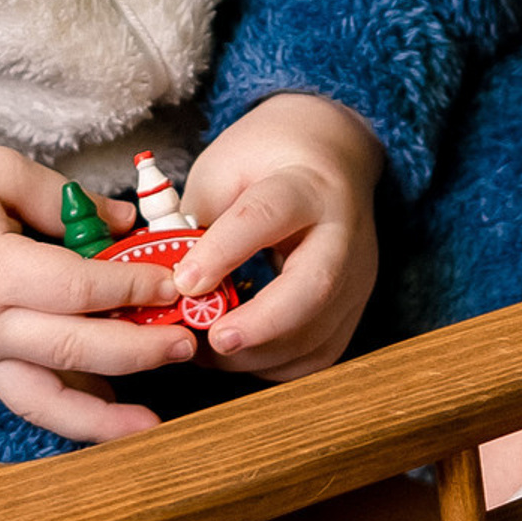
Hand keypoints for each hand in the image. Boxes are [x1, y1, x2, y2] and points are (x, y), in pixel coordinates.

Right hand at [0, 144, 195, 441]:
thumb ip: (64, 201)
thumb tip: (126, 225)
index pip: (79, 290)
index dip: (133, 287)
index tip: (175, 280)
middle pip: (72, 352)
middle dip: (136, 353)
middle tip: (187, 345)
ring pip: (43, 401)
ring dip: (101, 419)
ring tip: (151, 427)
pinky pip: (22, 394)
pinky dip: (64, 410)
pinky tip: (103, 412)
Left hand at [173, 93, 383, 379]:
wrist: (331, 155)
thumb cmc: (267, 158)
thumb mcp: (224, 167)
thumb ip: (198, 219)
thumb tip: (166, 280)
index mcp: (306, 183)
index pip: (267, 216)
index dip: (223, 252)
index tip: (183, 282)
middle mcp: (342, 232)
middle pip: (314, 285)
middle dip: (262, 322)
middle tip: (214, 339)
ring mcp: (356, 275)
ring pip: (317, 332)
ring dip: (257, 353)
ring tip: (205, 348)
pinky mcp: (353, 308)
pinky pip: (319, 354)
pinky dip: (276, 365)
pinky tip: (238, 355)